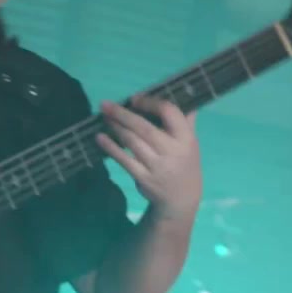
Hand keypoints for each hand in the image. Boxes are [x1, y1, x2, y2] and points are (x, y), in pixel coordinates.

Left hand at [96, 95, 202, 223]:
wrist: (181, 199)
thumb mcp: (191, 141)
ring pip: (132, 142)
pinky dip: (111, 147)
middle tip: (105, 104)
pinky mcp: (143, 177)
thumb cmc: (185, 163)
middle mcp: (172, 150)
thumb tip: (179, 92)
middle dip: (123, 114)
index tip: (134, 98)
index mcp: (186, 137)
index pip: (169, 112)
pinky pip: (124, 159)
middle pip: (144, 128)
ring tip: (104, 117)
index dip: (150, 103)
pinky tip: (100, 137)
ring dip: (116, 128)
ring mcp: (156, 166)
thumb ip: (185, 119)